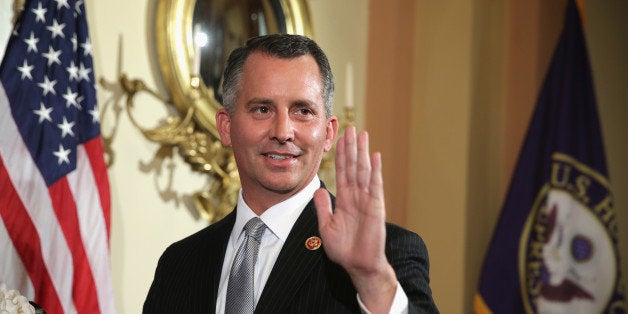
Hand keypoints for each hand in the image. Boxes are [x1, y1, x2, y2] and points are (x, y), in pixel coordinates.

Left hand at [314, 126, 397, 312]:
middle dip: (351, 147)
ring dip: (362, 152)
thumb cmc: (344, 249)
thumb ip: (322, 208)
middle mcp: (357, 196)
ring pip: (364, 170)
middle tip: (350, 127)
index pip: (342, 171)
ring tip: (362, 134)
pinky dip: (375, 170)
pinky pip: (374, 185)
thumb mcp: (326, 226)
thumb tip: (317, 190)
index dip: (340, 155)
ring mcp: (367, 200)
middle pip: (353, 166)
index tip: (338, 138)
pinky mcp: (376, 207)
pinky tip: (374, 156)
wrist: (358, 265)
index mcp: (345, 199)